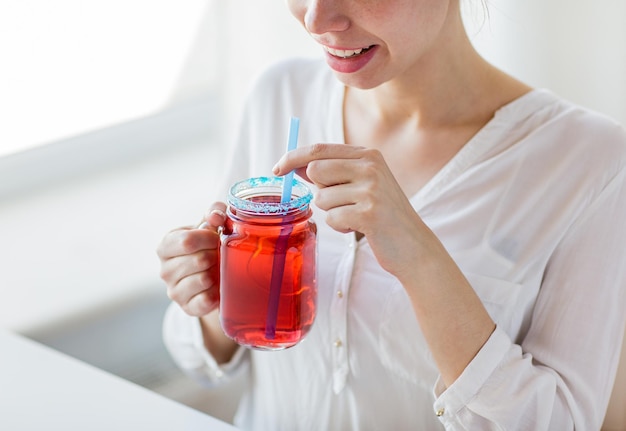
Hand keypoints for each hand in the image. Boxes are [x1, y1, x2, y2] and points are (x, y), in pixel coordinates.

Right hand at [156, 202, 226, 316]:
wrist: (212, 278)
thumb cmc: (208, 247)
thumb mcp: (209, 226)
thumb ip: (213, 213)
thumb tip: (215, 216)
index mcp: (166, 246)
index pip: (187, 241)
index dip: (209, 238)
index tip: (216, 237)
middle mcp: (165, 270)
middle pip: (199, 260)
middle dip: (215, 256)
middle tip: (218, 256)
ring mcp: (174, 291)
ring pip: (204, 279)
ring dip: (217, 273)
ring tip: (216, 270)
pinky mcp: (187, 308)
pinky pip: (206, 300)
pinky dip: (217, 292)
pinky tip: (216, 287)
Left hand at [273, 143, 426, 278]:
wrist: (413, 245)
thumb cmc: (383, 215)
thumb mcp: (363, 184)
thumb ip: (333, 172)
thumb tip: (297, 166)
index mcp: (368, 155)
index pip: (319, 149)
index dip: (293, 157)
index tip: (277, 169)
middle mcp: (371, 166)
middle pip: (316, 171)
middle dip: (320, 192)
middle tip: (342, 203)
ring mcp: (371, 189)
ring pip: (321, 198)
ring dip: (332, 212)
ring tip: (356, 216)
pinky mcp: (369, 213)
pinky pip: (331, 218)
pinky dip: (340, 227)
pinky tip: (360, 228)